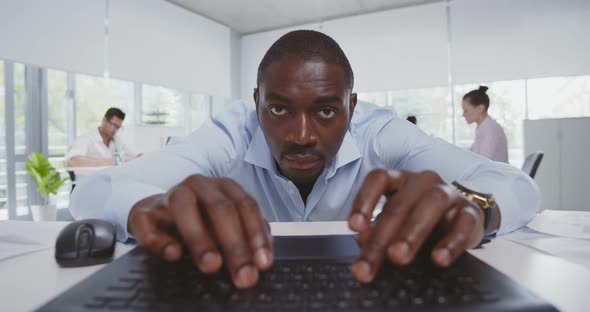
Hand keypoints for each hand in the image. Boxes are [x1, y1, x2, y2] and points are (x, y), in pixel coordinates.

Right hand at [128, 175, 272, 288]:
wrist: (157, 213)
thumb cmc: (200, 220)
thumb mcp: (226, 226)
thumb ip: (245, 237)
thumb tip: (258, 261)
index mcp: (224, 187)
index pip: (246, 206)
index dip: (256, 235)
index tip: (262, 263)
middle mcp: (199, 186)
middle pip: (220, 208)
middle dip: (234, 245)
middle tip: (242, 274)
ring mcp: (169, 195)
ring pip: (184, 207)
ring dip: (200, 238)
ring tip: (212, 264)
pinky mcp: (143, 211)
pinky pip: (148, 223)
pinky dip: (160, 240)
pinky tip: (173, 254)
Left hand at [348, 169, 484, 282]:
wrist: (463, 220)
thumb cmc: (419, 219)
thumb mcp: (395, 224)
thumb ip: (376, 230)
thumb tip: (362, 240)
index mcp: (399, 180)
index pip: (378, 179)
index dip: (364, 200)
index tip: (354, 226)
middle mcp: (421, 182)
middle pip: (398, 205)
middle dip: (380, 239)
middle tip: (367, 265)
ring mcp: (448, 193)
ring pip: (430, 206)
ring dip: (411, 233)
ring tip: (398, 257)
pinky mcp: (470, 211)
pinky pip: (463, 223)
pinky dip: (451, 242)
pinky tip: (439, 259)